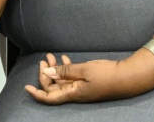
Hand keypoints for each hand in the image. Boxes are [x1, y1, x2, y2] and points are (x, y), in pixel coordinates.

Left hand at [26, 53, 153, 104]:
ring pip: (62, 81)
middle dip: (45, 74)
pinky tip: (63, 58)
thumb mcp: (84, 70)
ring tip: (51, 56)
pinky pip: (71, 77)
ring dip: (55, 69)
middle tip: (44, 60)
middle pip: (54, 88)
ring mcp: (81, 88)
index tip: (26, 87)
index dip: (37, 93)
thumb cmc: (107, 75)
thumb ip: (65, 72)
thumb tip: (47, 73)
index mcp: (73, 94)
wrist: (127, 77)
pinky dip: (65, 68)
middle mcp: (75, 93)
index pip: (49, 97)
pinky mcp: (87, 82)